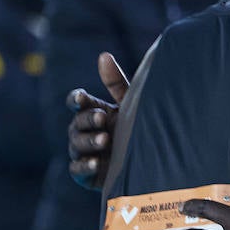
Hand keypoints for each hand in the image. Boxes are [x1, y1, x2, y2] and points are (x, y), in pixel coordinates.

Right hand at [67, 54, 129, 189]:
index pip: (77, 103)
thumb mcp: (131, 106)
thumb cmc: (140, 130)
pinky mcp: (86, 174)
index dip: (76, 100)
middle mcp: (86, 131)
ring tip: (105, 140)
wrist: (152, 164)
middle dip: (88, 120)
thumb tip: (103, 55)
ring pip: (76, 144)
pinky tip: (96, 162)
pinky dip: (83, 165)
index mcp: (95, 112)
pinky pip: (76, 169)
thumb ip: (116, 83)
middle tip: (102, 118)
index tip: (82, 98)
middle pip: (77, 123)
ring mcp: (85, 153)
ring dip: (89, 141)